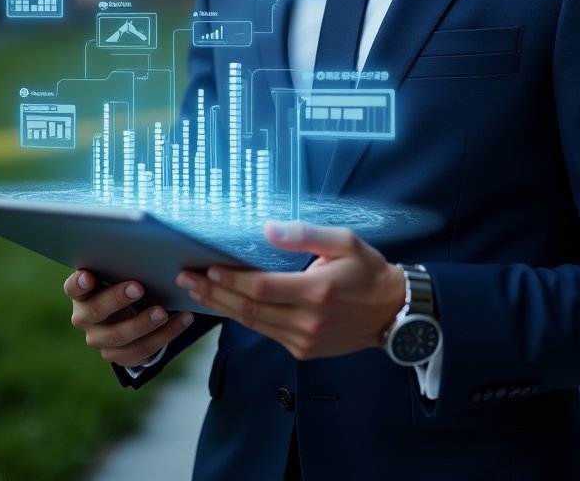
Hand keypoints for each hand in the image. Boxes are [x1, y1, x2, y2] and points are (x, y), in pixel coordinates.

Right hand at [64, 270, 194, 368]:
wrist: (128, 314)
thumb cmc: (125, 280)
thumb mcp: (120, 271)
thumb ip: (124, 262)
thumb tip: (149, 243)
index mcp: (82, 293)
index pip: (73, 288)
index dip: (79, 283)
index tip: (88, 275)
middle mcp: (85, 318)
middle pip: (96, 311)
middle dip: (117, 299)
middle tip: (139, 287)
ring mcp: (100, 340)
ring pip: (120, 336)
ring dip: (144, 323)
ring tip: (164, 311)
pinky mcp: (119, 356)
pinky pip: (142, 350)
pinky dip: (165, 335)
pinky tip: (183, 320)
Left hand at [177, 221, 405, 360]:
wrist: (392, 312)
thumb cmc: (368, 271)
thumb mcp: (344, 242)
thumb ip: (305, 235)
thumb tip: (269, 229)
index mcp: (316, 292)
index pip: (260, 288)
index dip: (231, 279)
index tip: (208, 268)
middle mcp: (307, 321)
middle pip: (249, 309)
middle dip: (215, 294)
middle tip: (187, 280)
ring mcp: (304, 340)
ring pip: (253, 325)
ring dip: (223, 307)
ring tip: (198, 292)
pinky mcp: (303, 350)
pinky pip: (266, 333)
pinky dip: (244, 319)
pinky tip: (228, 305)